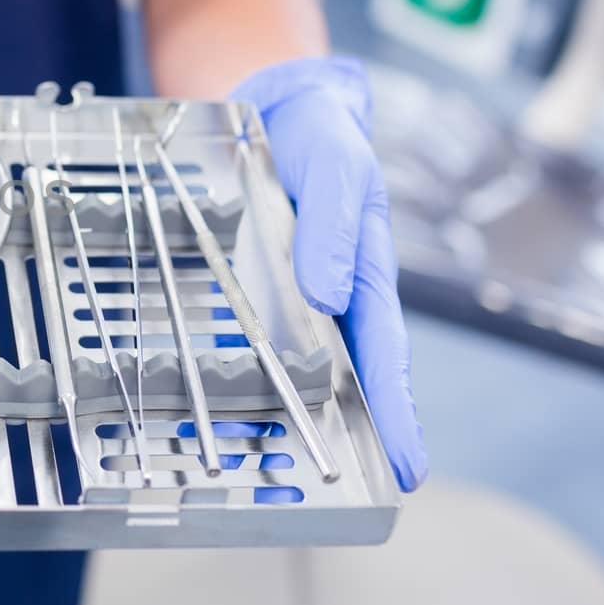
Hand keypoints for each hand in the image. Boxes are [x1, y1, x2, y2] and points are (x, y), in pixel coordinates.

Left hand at [233, 56, 426, 491]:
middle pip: (336, 378)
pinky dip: (220, 367)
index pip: (385, 357)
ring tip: (259, 472)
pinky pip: (230, 332)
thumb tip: (327, 294)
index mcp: (364, 277)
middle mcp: (324, 300)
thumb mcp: (337, 168)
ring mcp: (280, 298)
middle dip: (338, 437)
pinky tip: (196, 403)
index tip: (407, 469)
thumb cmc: (322, 142)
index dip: (396, 414)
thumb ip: (332, 226)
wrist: (272, 108)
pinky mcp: (236, 287)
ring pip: (280, 366)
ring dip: (271, 414)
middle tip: (334, 496)